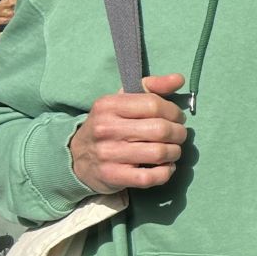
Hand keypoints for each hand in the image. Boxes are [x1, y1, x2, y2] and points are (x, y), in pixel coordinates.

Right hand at [68, 73, 188, 192]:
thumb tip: (179, 79)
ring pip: (159, 153)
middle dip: (179, 133)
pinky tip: (165, 167)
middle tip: (179, 135)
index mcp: (108, 105)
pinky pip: (150, 177)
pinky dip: (165, 172)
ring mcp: (108, 154)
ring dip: (175, 152)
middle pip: (160, 129)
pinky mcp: (113, 176)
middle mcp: (106, 128)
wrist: (77, 157)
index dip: (174, 111)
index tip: (177, 118)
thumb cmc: (109, 125)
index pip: (153, 104)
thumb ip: (151, 87)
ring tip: (173, 151)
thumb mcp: (122, 100)